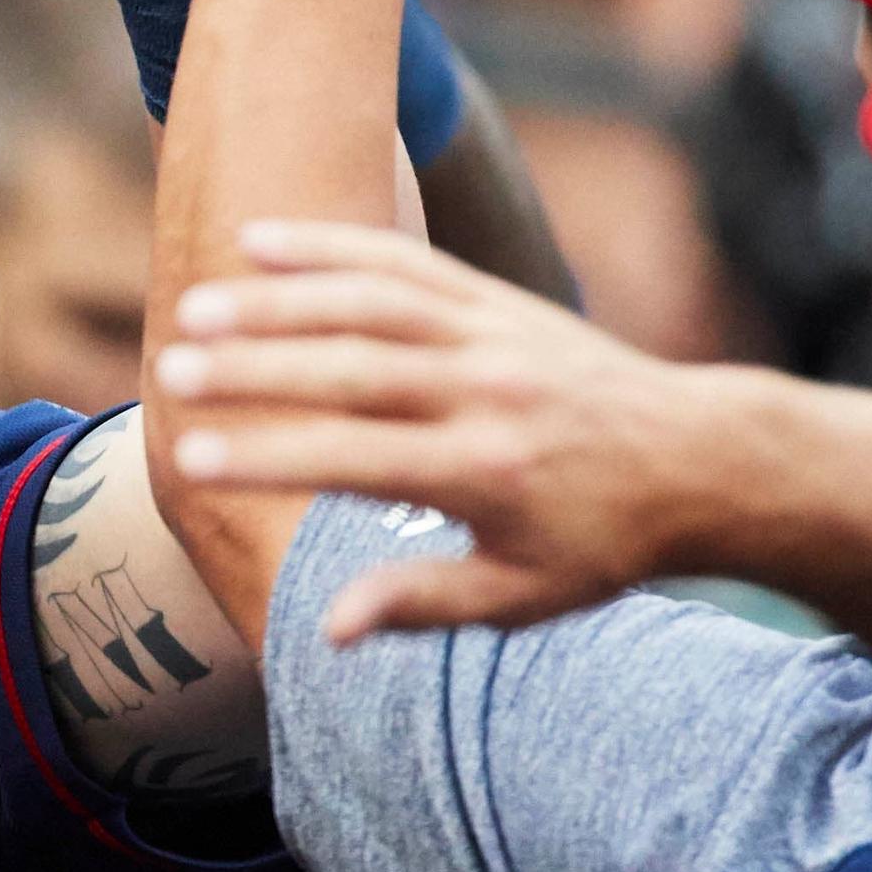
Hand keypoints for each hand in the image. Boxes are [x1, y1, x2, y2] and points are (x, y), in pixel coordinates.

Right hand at [156, 219, 726, 640]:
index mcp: (487, 474)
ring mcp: (490, 336)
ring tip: (196, 306)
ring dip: (279, 299)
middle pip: (354, 371)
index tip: (195, 461)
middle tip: (172, 372)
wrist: (700, 459)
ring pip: (371, 303)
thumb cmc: (600, 543)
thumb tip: (324, 629)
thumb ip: (420, 604)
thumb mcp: (522, 597)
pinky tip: (260, 242)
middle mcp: (486, 393)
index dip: (273, 459)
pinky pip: (404, 264)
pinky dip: (332, 247)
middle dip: (257, 369)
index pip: (361, 461)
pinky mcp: (494, 300)